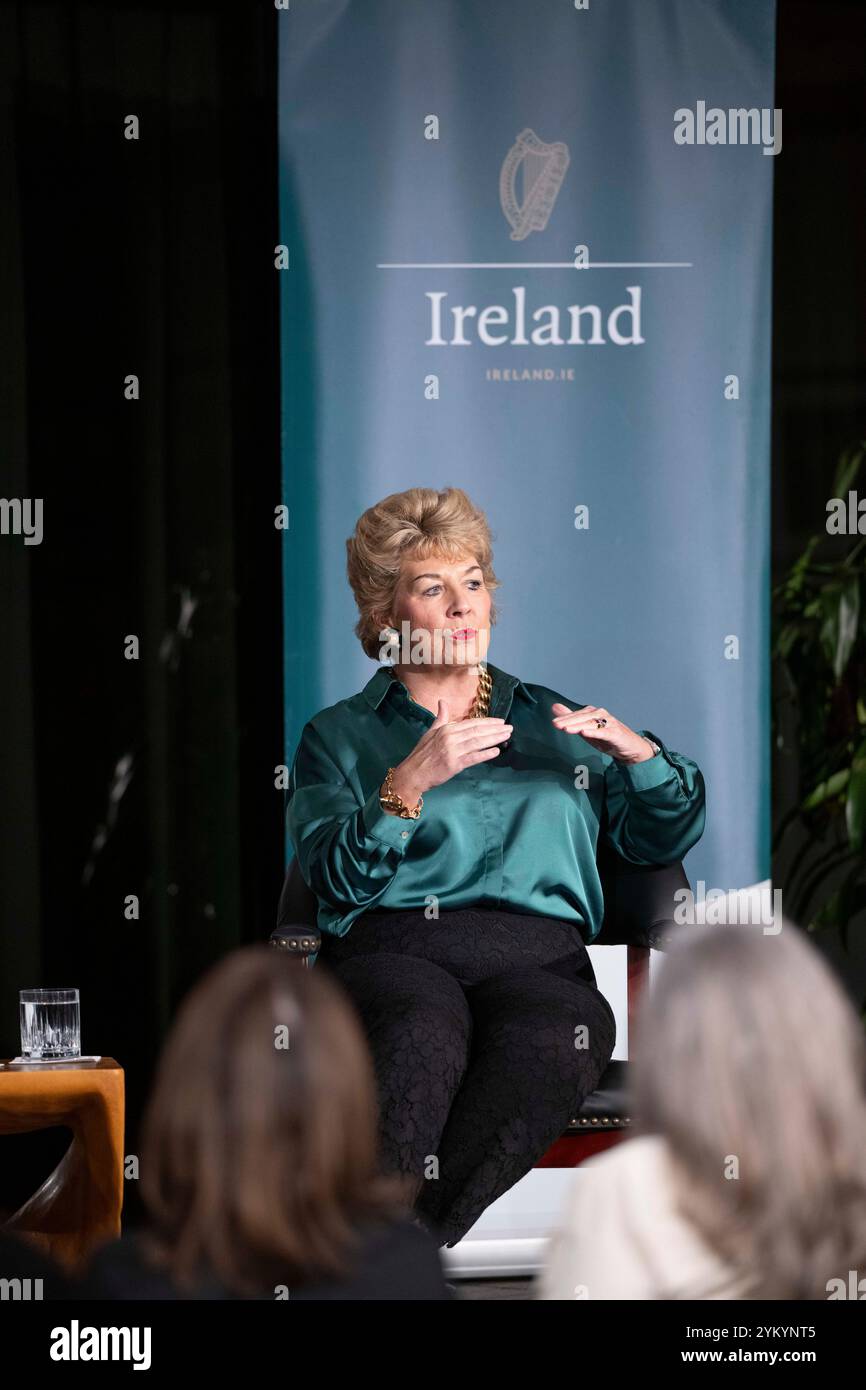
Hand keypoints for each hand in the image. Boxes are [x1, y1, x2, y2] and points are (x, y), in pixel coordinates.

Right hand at [388, 700, 512, 804]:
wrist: (413, 773)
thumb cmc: (422, 754)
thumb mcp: (430, 732)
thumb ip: (441, 717)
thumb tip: (442, 701)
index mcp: (446, 729)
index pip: (471, 723)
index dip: (487, 722)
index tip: (500, 721)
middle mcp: (450, 738)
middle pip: (477, 731)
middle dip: (495, 729)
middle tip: (510, 728)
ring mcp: (452, 751)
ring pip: (477, 742)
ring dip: (494, 739)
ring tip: (507, 736)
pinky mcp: (454, 764)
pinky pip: (473, 758)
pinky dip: (485, 754)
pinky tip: (496, 752)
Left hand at [550, 702, 654, 762]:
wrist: (630, 746)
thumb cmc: (607, 737)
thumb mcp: (586, 728)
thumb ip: (571, 718)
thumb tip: (555, 707)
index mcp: (593, 713)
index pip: (576, 715)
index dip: (565, 718)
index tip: (554, 722)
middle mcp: (601, 715)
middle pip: (582, 718)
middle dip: (568, 721)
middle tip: (556, 725)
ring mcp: (609, 723)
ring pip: (591, 724)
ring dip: (578, 726)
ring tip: (566, 729)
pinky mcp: (615, 733)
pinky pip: (603, 732)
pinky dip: (593, 732)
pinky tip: (585, 733)